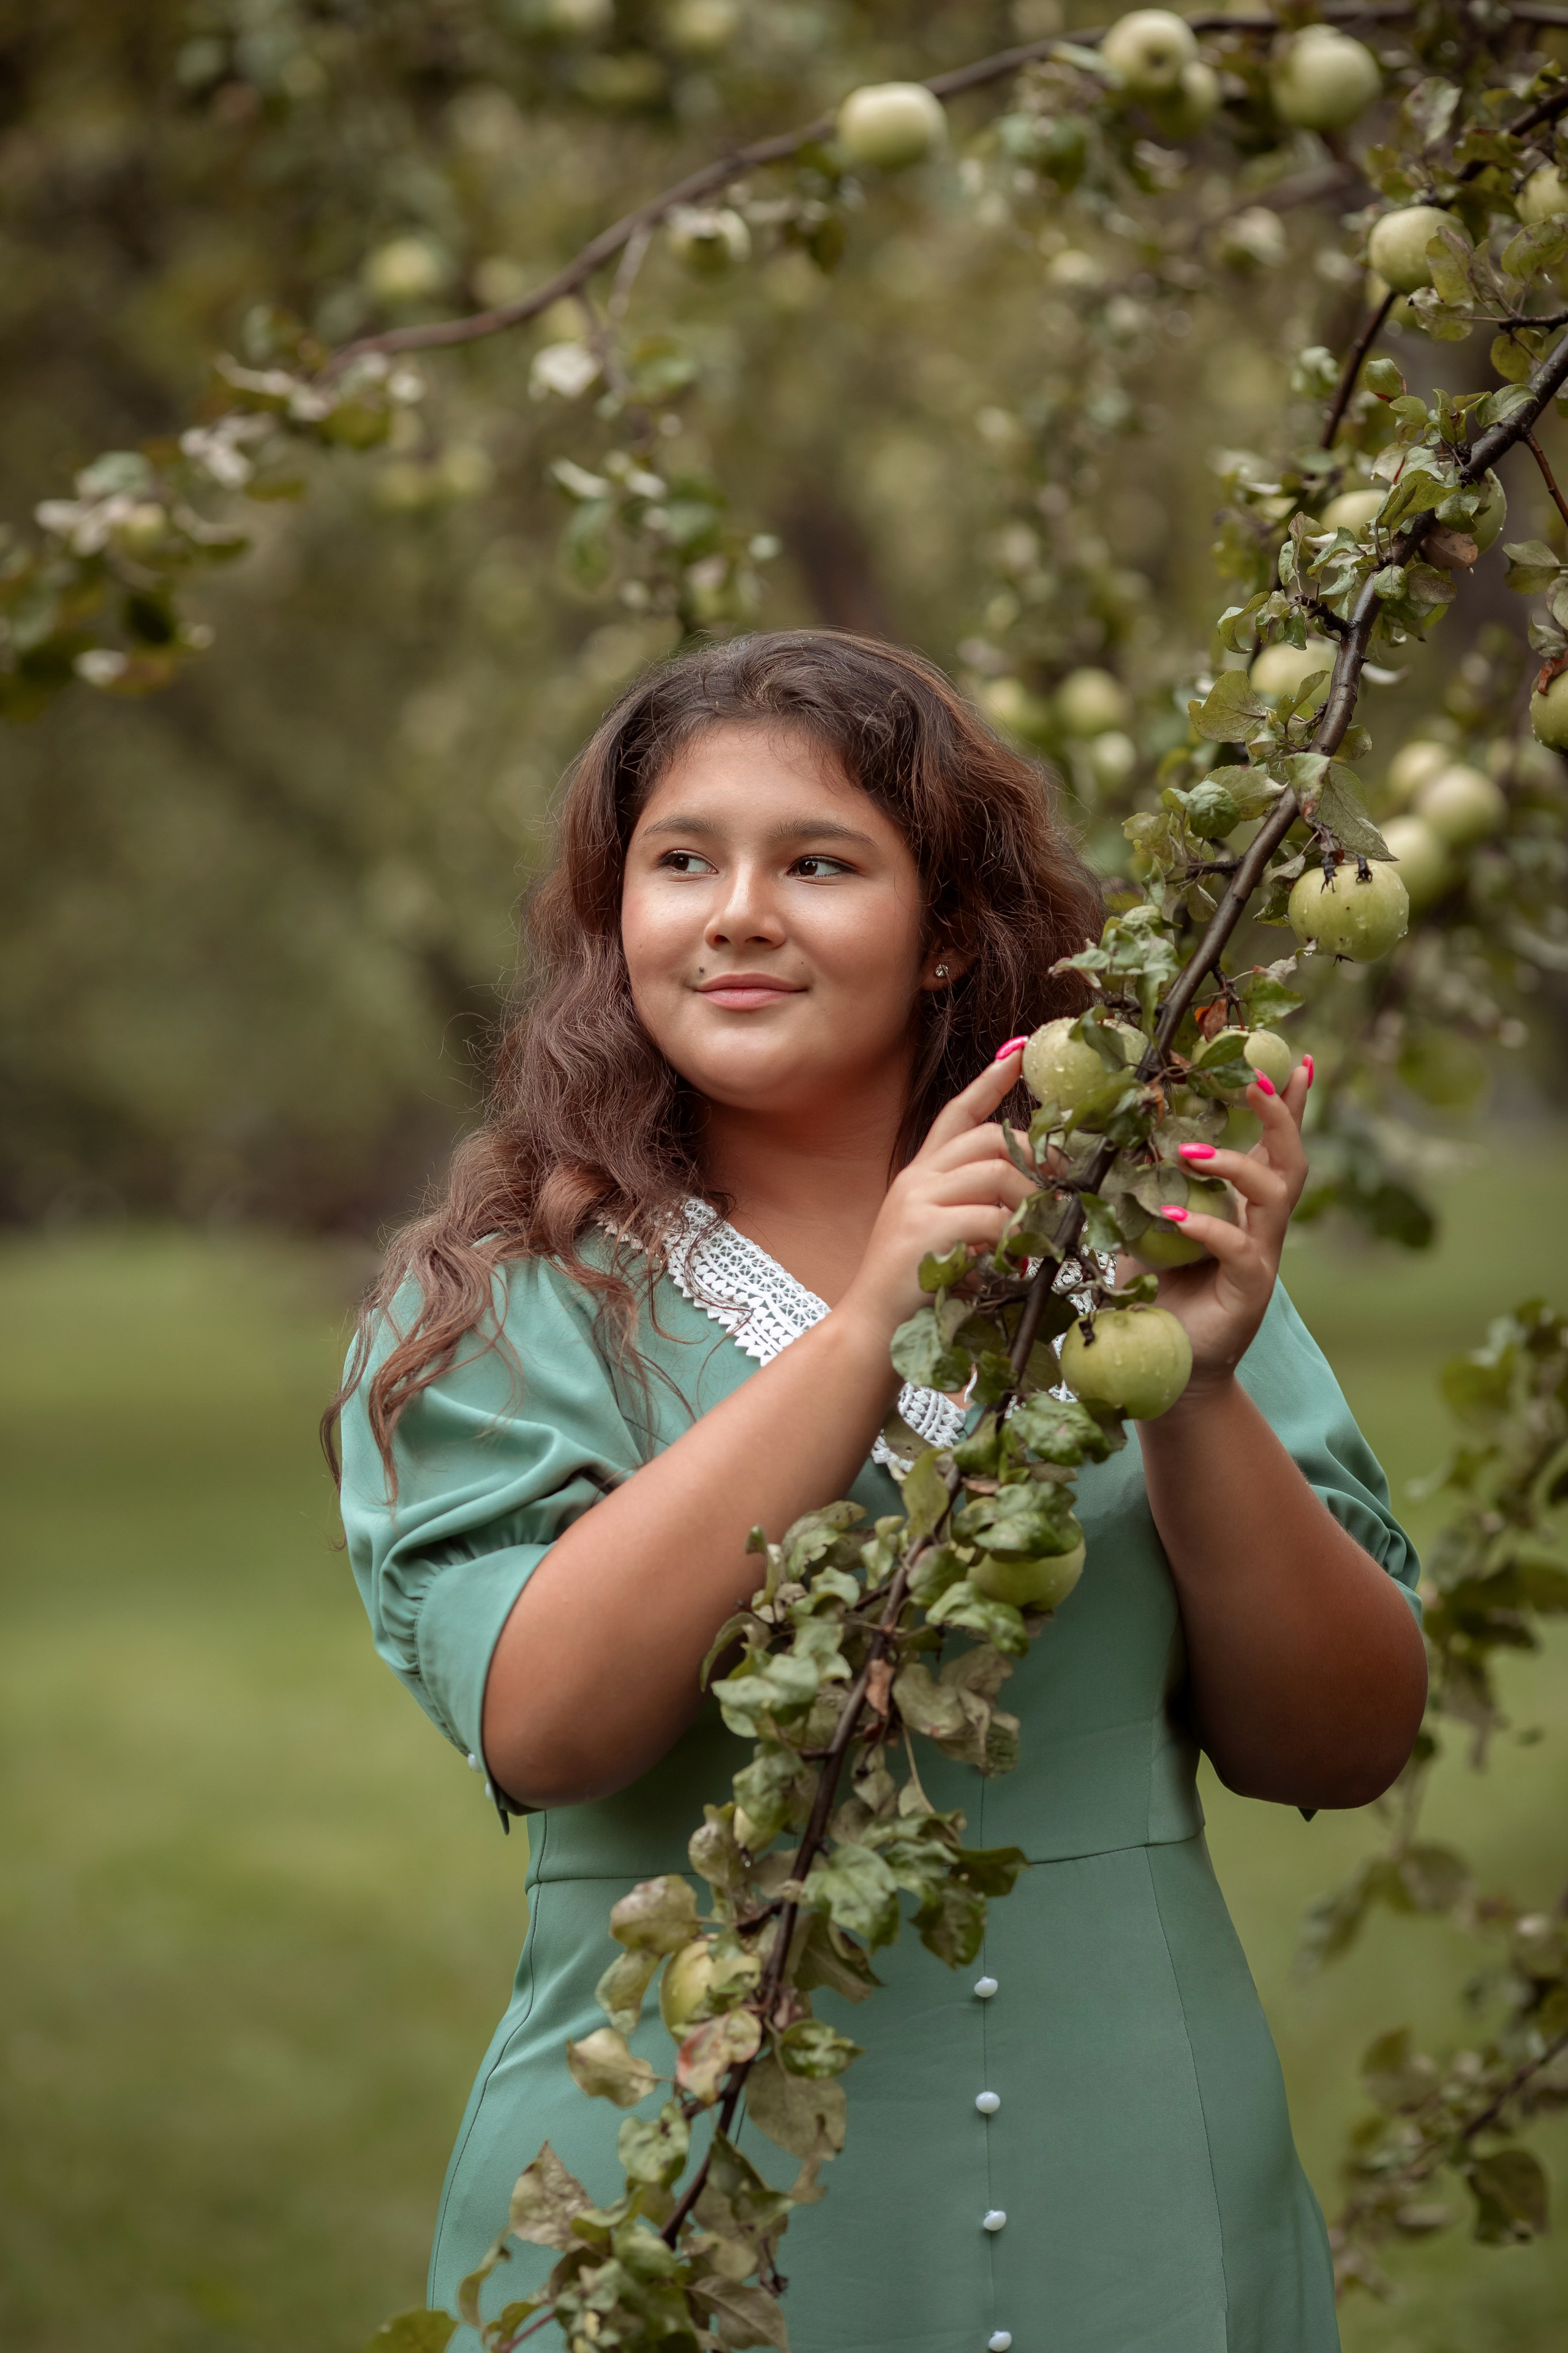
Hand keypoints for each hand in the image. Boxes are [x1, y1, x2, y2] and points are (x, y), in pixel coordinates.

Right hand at [839, 1045, 1035, 1338]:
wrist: (870, 1332)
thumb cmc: (914, 1293)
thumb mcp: (945, 1240)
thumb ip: (976, 1212)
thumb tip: (1032, 1205)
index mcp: (921, 1177)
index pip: (957, 1114)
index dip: (990, 1082)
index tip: (1020, 1052)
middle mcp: (917, 1180)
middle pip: (988, 1139)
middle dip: (1034, 1156)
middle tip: (1063, 1185)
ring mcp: (917, 1201)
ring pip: (995, 1174)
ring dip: (1028, 1203)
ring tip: (1038, 1234)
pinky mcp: (923, 1230)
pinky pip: (988, 1217)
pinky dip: (1012, 1236)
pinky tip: (1014, 1259)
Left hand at [1127, 1059, 1311, 1400]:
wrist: (1166, 1366)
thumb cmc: (1153, 1292)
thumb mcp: (1139, 1224)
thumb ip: (1135, 1184)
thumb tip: (1096, 1135)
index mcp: (1241, 1203)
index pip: (1273, 1143)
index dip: (1287, 1104)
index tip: (1296, 1059)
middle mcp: (1261, 1223)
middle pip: (1290, 1158)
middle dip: (1277, 1114)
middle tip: (1253, 1081)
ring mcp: (1262, 1256)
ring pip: (1273, 1194)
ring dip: (1235, 1164)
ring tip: (1191, 1151)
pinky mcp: (1249, 1289)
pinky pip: (1239, 1247)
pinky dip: (1207, 1225)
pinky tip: (1173, 1215)